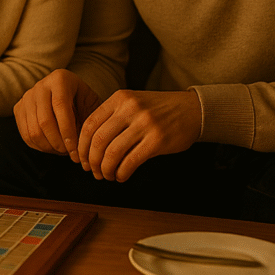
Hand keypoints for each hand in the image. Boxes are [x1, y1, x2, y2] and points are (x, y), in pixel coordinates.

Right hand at [14, 69, 101, 161]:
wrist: (68, 94)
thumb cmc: (83, 102)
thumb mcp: (91, 105)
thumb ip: (89, 121)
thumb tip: (84, 149)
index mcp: (60, 79)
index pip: (61, 107)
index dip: (68, 131)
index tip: (76, 150)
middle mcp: (40, 85)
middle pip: (44, 121)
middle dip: (58, 143)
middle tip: (70, 153)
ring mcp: (27, 97)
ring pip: (34, 130)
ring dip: (49, 147)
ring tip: (62, 151)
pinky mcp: (18, 108)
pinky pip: (25, 134)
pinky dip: (39, 147)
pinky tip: (52, 147)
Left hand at [78, 89, 201, 182]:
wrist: (192, 109)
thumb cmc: (160, 109)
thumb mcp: (133, 102)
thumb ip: (113, 117)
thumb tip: (89, 145)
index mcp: (120, 99)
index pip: (90, 124)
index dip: (82, 146)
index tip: (82, 159)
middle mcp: (130, 109)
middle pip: (98, 140)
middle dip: (92, 161)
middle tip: (93, 171)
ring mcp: (144, 124)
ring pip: (112, 153)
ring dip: (106, 170)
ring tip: (108, 175)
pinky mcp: (157, 141)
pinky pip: (130, 162)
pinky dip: (121, 173)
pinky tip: (121, 176)